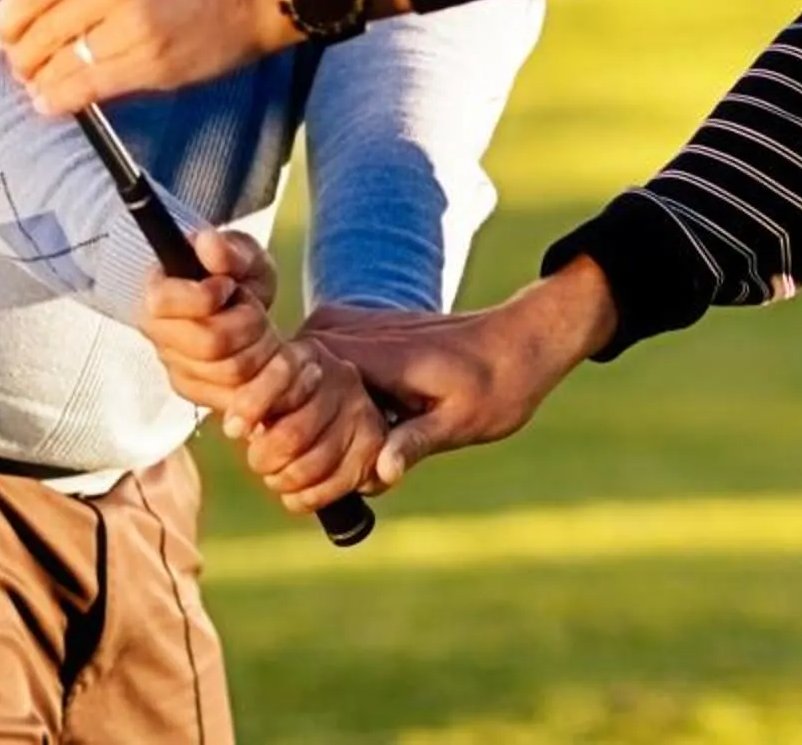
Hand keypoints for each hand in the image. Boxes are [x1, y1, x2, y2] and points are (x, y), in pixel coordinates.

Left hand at [0, 0, 293, 104]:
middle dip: (20, 59)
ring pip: (57, 66)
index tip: (1, 36)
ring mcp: (130, 25)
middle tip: (21, 68)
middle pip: (36, 35)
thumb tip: (29, 10)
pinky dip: (62, 99)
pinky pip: (86, 88)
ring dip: (38, 82)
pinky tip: (55, 101)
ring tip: (38, 88)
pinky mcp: (149, 62)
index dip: (4, 23)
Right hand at [139, 227, 298, 423]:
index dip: (204, 295)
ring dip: (263, 346)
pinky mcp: (204, 396)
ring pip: (231, 373)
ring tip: (264, 326)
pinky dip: (271, 376)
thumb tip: (208, 242)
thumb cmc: (236, 274)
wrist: (245, 305)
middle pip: (209, 343)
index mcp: (159, 295)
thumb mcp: (241, 253)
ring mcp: (181, 371)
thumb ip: (228, 250)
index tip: (227, 284)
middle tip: (253, 305)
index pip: (164, 304)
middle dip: (247, 322)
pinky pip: (243, 398)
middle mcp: (163, 338)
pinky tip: (278, 353)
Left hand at [235, 341, 388, 517]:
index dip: (250, 404)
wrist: (343, 401)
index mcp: (308, 356)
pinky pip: (330, 486)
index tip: (231, 428)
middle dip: (264, 458)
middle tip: (258, 458)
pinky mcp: (373, 448)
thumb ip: (246, 394)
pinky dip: (304, 498)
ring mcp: (361, 414)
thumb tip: (234, 426)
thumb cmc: (285, 397)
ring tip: (275, 475)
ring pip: (309, 467)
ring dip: (283, 480)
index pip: (279, 373)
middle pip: (291, 435)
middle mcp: (341, 379)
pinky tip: (294, 492)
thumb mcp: (262, 380)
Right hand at [309, 259, 618, 488]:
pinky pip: (311, 381)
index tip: (324, 467)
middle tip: (356, 471)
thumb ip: (416, 442)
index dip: (294, 438)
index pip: (286, 393)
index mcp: (367, 351)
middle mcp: (341, 331)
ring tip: (371, 456)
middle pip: (282, 396)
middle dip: (304, 442)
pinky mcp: (345, 339)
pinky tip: (372, 438)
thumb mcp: (462, 421)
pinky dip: (329, 417)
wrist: (518, 343)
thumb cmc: (496, 383)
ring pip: (293, 391)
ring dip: (316, 432)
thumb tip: (381, 472)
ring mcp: (339, 329)